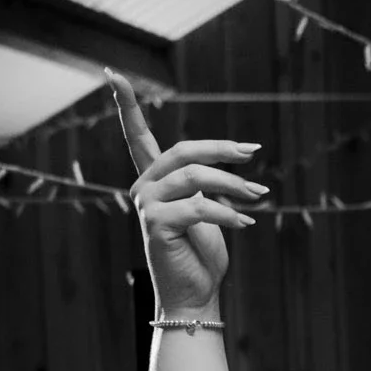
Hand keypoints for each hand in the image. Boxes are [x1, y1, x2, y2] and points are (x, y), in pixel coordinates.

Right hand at [110, 71, 265, 315]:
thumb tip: (240, 175)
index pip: (137, 137)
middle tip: (251, 153)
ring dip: (232, 184)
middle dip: (220, 149)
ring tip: (257, 196)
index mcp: (154, 180)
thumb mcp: (209, 211)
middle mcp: (144, 188)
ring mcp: (146, 206)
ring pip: (194, 177)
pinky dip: (228, 214)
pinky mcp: (155, 225)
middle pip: (182, 152)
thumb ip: (211, 187)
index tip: (113, 75)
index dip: (126, 106)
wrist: (195, 295)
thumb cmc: (202, 255)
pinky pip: (198, 207)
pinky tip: (246, 223)